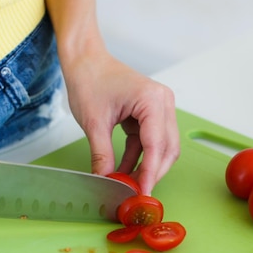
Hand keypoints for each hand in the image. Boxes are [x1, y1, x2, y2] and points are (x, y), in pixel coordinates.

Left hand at [63, 54, 179, 194]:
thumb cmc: (89, 79)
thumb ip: (102, 154)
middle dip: (152, 173)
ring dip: (146, 167)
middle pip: (167, 149)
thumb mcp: (94, 122)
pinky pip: (149, 142)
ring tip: (128, 184)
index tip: (142, 193)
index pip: (156, 145)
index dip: (150, 172)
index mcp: (152, 100)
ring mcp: (159, 108)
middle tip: (136, 193)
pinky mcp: (150, 114)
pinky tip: (124, 171)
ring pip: (162, 148)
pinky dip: (139, 158)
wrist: (85, 60)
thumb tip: (106, 180)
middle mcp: (162, 103)